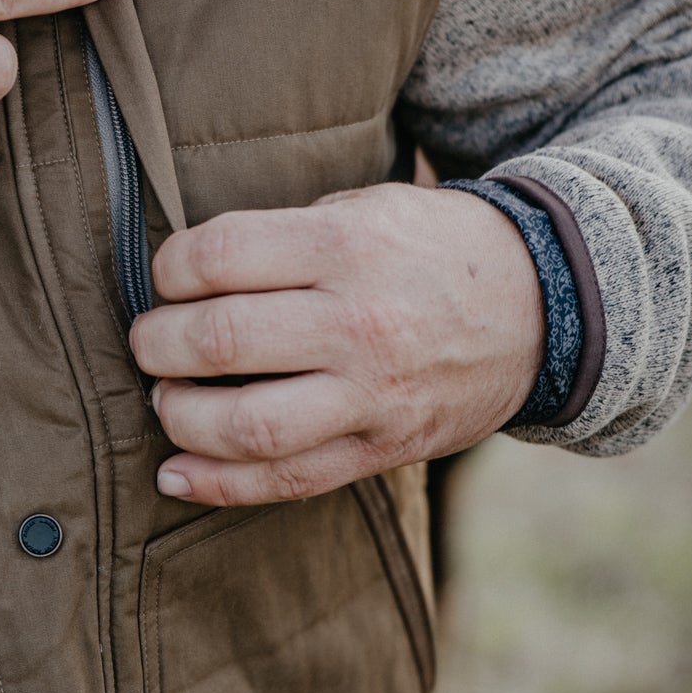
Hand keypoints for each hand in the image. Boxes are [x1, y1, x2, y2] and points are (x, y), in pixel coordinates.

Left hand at [129, 184, 544, 506]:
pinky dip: (216, 484)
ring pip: (245, 425)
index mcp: (350, 246)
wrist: (541, 306)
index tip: (168, 277)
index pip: (220, 257)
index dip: (170, 269)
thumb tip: (184, 277)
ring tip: (165, 398)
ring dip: (179, 415)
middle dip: (157, 344)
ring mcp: (373, 395)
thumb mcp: (367, 207)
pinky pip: (286, 481)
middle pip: (220, 340)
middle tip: (150, 341)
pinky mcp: (382, 449)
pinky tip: (173, 473)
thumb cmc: (430, 247)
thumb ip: (283, 237)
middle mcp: (360, 323)